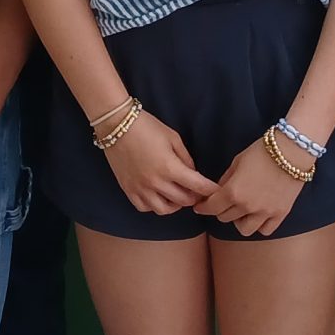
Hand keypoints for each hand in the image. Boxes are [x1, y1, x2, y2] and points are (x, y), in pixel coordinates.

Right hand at [101, 112, 219, 214]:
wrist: (117, 125)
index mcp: (170, 167)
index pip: (197, 186)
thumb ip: (186, 158)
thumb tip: (193, 174)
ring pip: (164, 209)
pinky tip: (159, 196)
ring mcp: (140, 188)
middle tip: (198, 192)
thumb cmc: (147, 127)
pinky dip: (155, 205)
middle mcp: (155, 182)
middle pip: (183, 201)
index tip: (216, 191)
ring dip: (176, 205)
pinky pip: (145, 208)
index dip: (210, 190)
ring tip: (178, 196)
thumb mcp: (173, 138)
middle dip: (195, 197)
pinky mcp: (128, 190)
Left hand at [196, 134, 309, 237]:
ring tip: (242, 211)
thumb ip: (226, 179)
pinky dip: (259, 225)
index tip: (200, 206)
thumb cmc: (262, 151)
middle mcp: (247, 206)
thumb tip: (218, 190)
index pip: (211, 207)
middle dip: (220, 210)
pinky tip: (258, 215)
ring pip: (244, 229)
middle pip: (225, 218)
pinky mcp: (280, 214)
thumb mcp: (237, 161)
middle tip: (223, 202)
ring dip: (239, 220)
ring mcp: (264, 213)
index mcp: (233, 192)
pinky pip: (265, 230)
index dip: (203, 207)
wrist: (292, 150)